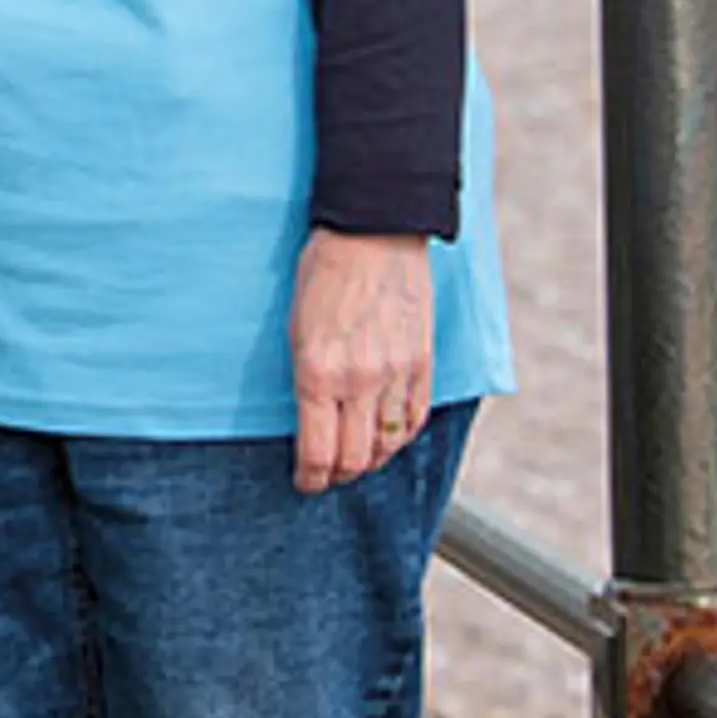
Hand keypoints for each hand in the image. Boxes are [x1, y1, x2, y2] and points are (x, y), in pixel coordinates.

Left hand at [289, 228, 434, 492]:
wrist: (373, 233)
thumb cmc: (321, 274)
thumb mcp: (294, 328)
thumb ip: (305, 378)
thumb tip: (307, 419)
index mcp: (319, 374)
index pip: (318, 453)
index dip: (310, 479)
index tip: (304, 484)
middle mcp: (360, 382)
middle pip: (355, 458)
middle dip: (338, 475)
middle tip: (327, 476)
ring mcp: (396, 374)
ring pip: (388, 444)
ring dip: (370, 460)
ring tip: (356, 461)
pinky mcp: (422, 362)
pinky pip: (414, 417)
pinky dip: (401, 436)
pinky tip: (388, 438)